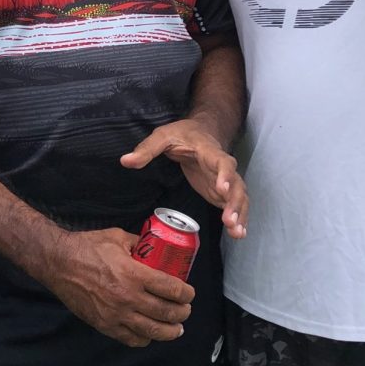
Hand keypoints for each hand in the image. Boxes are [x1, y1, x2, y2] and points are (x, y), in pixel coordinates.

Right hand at [39, 228, 194, 347]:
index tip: (189, 293)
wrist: (59, 263)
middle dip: (182, 313)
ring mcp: (116, 314)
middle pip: (166, 312)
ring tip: (176, 328)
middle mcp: (128, 297)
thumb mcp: (117, 237)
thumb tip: (155, 247)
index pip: (171, 289)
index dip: (186, 293)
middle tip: (186, 310)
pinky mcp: (105, 325)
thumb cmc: (87, 247)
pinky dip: (145, 339)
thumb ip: (139, 244)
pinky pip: (131, 339)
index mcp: (134, 274)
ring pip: (152, 331)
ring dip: (169, 331)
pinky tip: (150, 334)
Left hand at [121, 119, 247, 237]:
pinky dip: (239, 219)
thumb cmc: (182, 133)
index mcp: (210, 152)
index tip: (222, 189)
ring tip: (237, 233)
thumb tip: (125, 161)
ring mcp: (225, 181)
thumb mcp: (162, 136)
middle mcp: (222, 167)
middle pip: (236, 184)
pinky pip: (235, 205)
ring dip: (240, 214)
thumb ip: (146, 149)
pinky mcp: (222, 192)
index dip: (225, 175)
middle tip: (229, 220)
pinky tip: (238, 235)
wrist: (201, 131)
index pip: (222, 163)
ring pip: (239, 197)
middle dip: (234, 203)